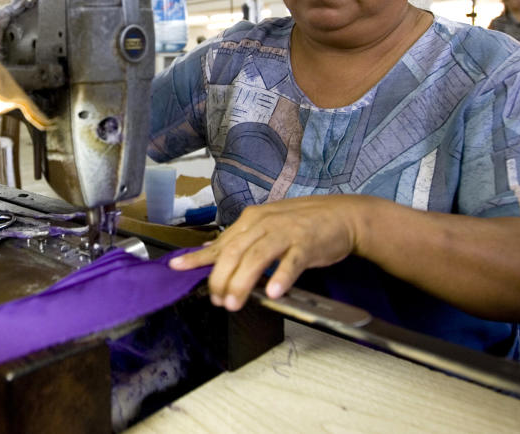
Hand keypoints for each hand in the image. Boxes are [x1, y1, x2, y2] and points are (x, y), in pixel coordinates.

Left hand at [169, 194, 374, 310]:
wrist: (343, 216)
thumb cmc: (302, 224)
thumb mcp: (266, 226)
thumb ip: (239, 240)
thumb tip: (209, 252)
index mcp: (251, 220)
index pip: (220, 242)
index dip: (199, 258)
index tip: (176, 268)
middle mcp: (264, 224)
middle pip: (235, 251)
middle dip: (221, 278)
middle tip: (216, 300)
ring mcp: (286, 233)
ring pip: (257, 257)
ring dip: (243, 282)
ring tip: (233, 303)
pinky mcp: (307, 244)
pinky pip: (291, 262)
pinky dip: (281, 277)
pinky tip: (272, 293)